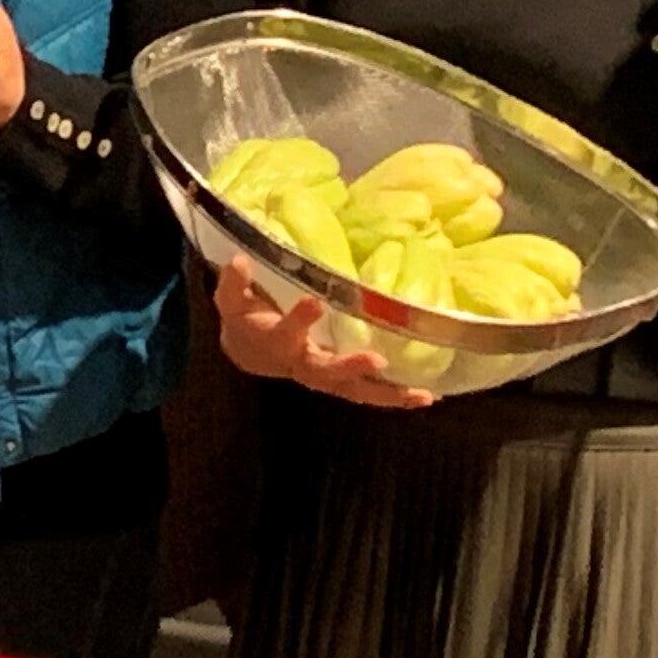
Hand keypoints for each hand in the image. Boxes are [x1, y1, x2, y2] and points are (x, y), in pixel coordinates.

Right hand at [212, 257, 434, 409]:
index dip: (298, 319)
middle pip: (325, 371)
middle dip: (350, 366)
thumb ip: (233, 283)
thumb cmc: (246, 320)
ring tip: (421, 395)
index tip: (314, 302)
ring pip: (353, 390)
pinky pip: (367, 392)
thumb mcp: (230, 300)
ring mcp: (323, 377)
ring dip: (386, 393)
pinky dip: (395, 397)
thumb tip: (240, 260)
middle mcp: (300, 363)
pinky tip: (426, 396)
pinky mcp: (341, 382)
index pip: (284, 331)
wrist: (249, 353)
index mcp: (275, 340)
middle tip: (378, 360)